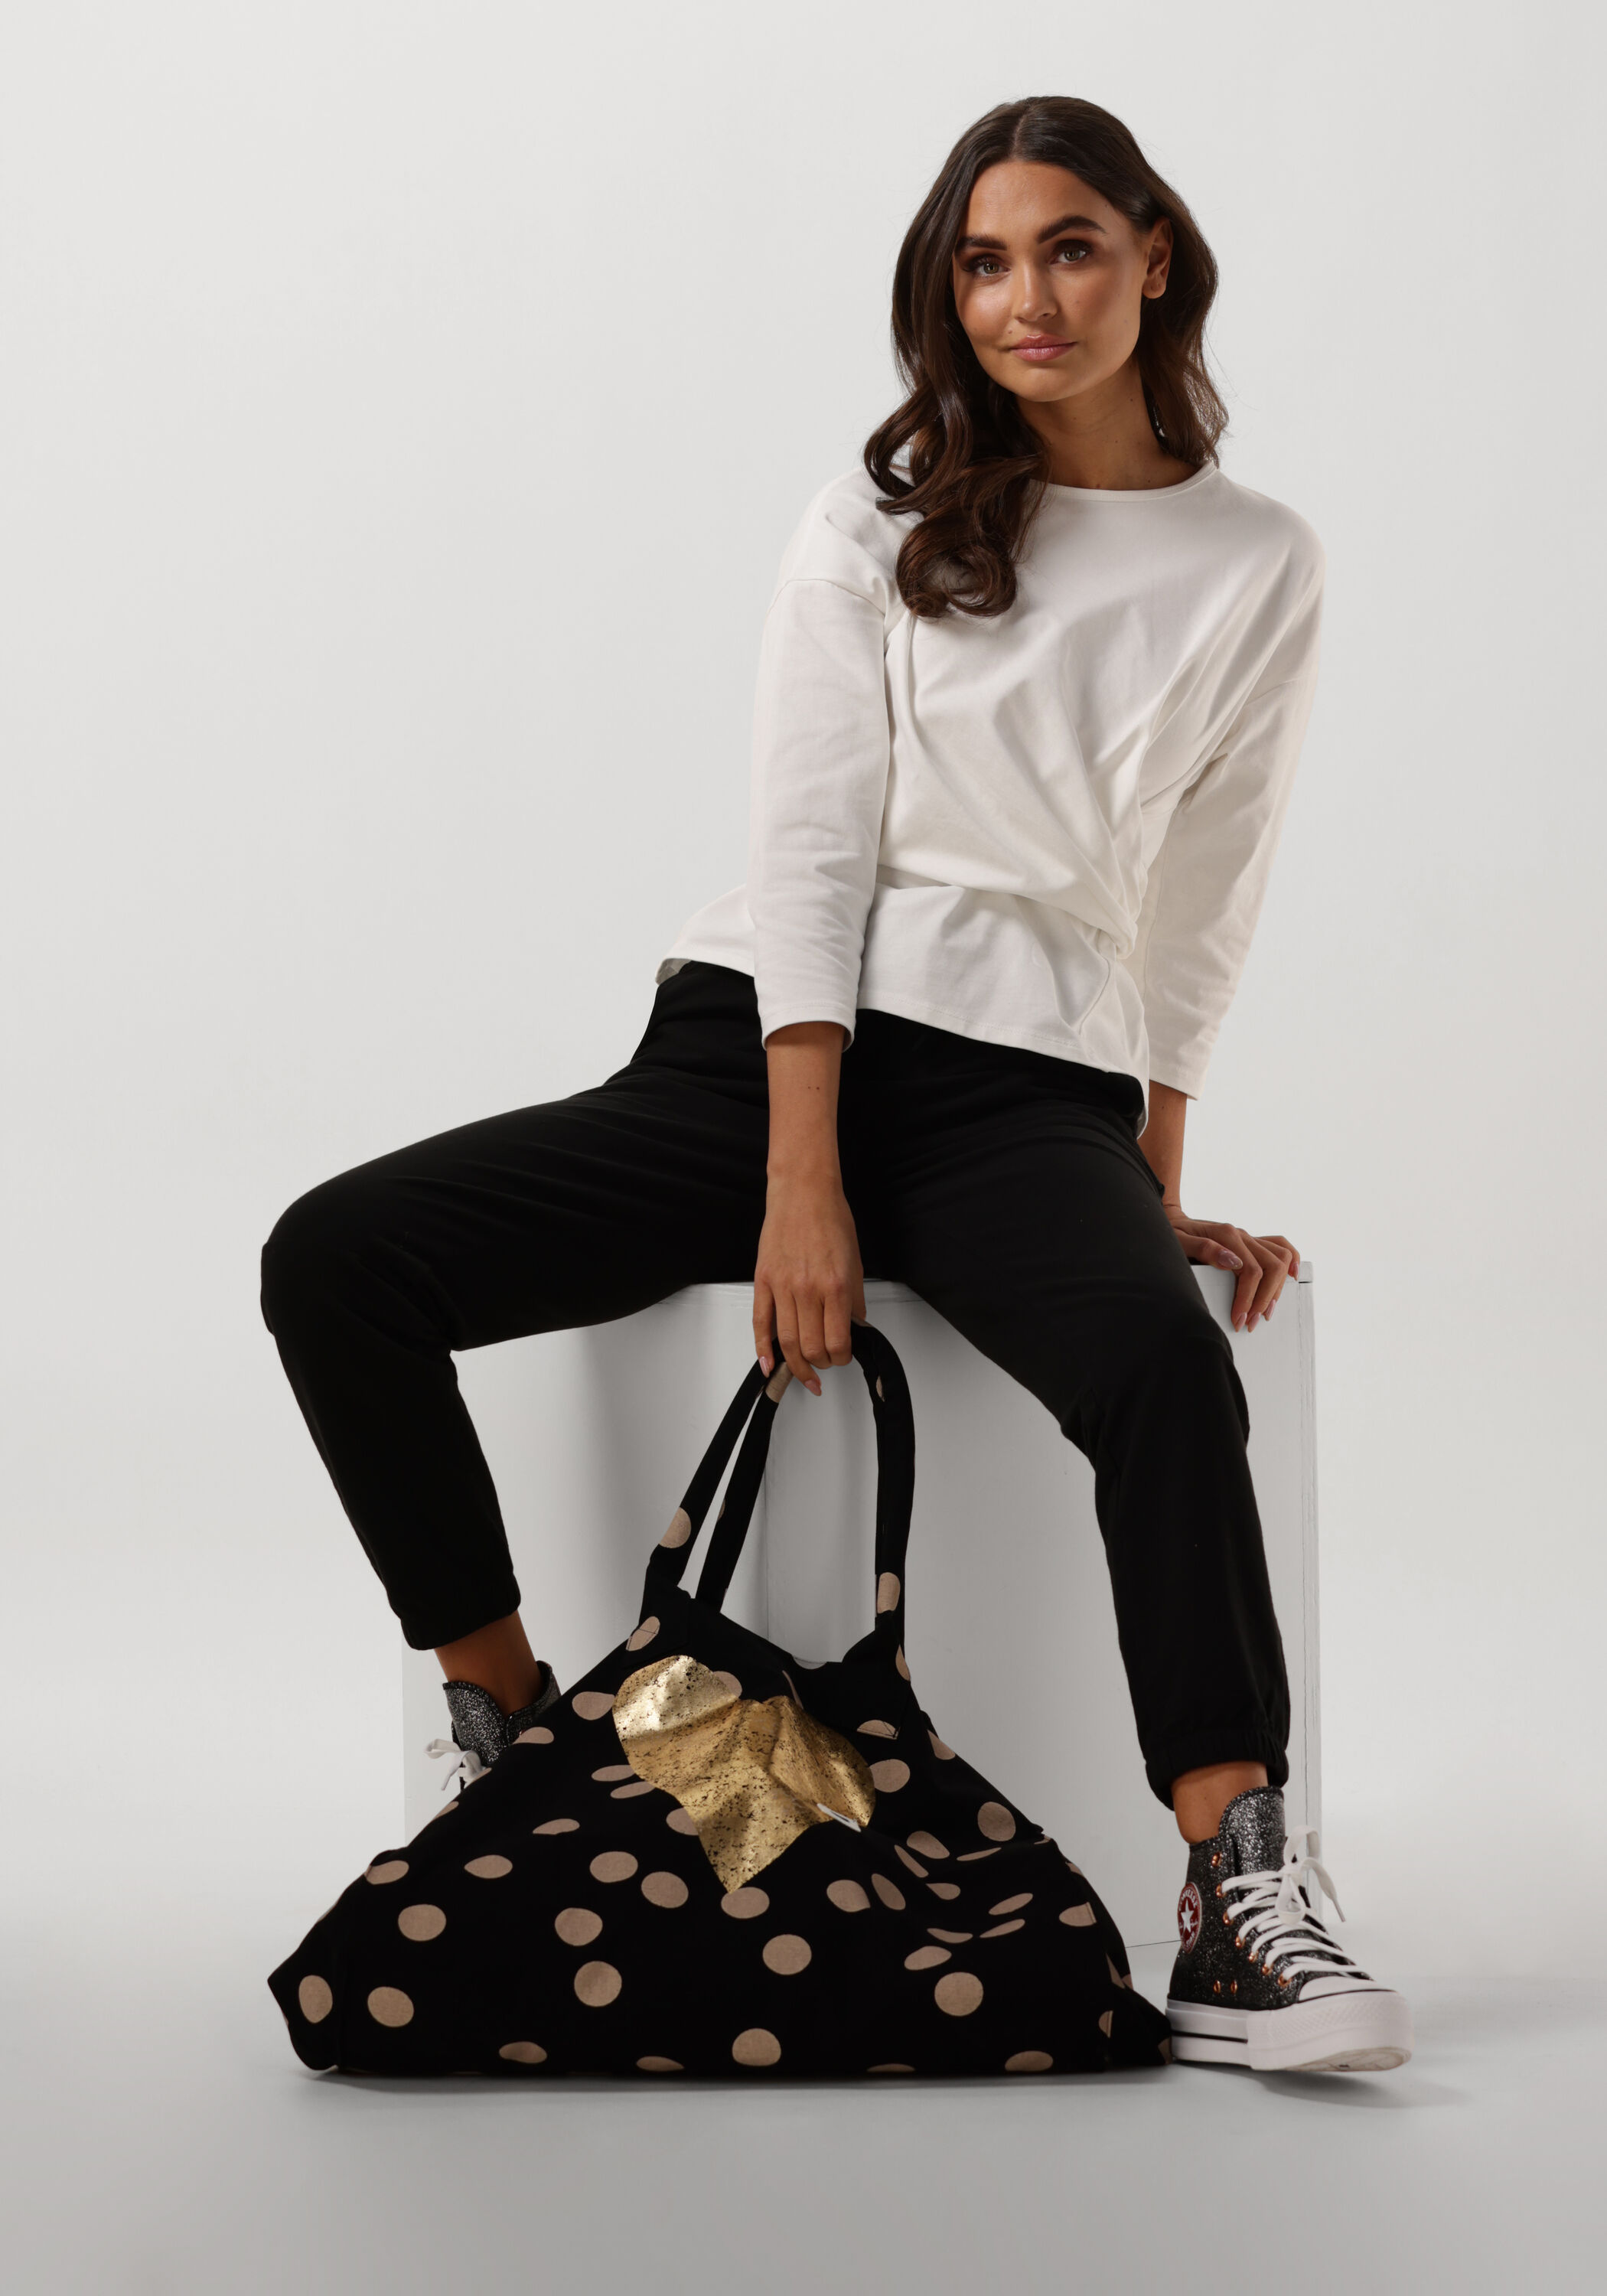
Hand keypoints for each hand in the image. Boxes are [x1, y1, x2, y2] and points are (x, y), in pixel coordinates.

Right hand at [752, 1171, 865, 1394]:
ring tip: (803, 1373)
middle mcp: (807, 1289)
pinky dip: (763, 1348)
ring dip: (795, 1365)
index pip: (838, 1342)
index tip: (844, 1356)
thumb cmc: (830, 1219)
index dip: (842, 1358)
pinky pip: (760, 1322)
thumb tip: (855, 1328)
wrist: (803, 1191)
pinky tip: (769, 1364)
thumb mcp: (855, 1261)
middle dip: (821, 1363)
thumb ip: (854, 1300)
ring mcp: (782, 1286)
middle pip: (811, 1347)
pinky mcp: (763, 1281)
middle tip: (826, 1363)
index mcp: (835, 1286)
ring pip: (786, 1341)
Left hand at [1162, 1206, 1300, 1332]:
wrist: (1172, 1221)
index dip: (1248, 1298)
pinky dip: (1291, 1260)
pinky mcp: (1251, 1243)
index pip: (1251, 1271)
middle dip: (1264, 1299)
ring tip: (1264, 1312)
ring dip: (1278, 1288)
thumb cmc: (1174, 1234)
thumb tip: (1233, 1261)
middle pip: (1272, 1267)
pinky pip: (1280, 1246)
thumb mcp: (1179, 1242)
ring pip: (1281, 1259)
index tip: (1238, 1320)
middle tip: (1249, 1322)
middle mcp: (1242, 1235)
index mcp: (1227, 1236)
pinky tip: (1292, 1277)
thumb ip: (1204, 1249)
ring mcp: (1249, 1238)